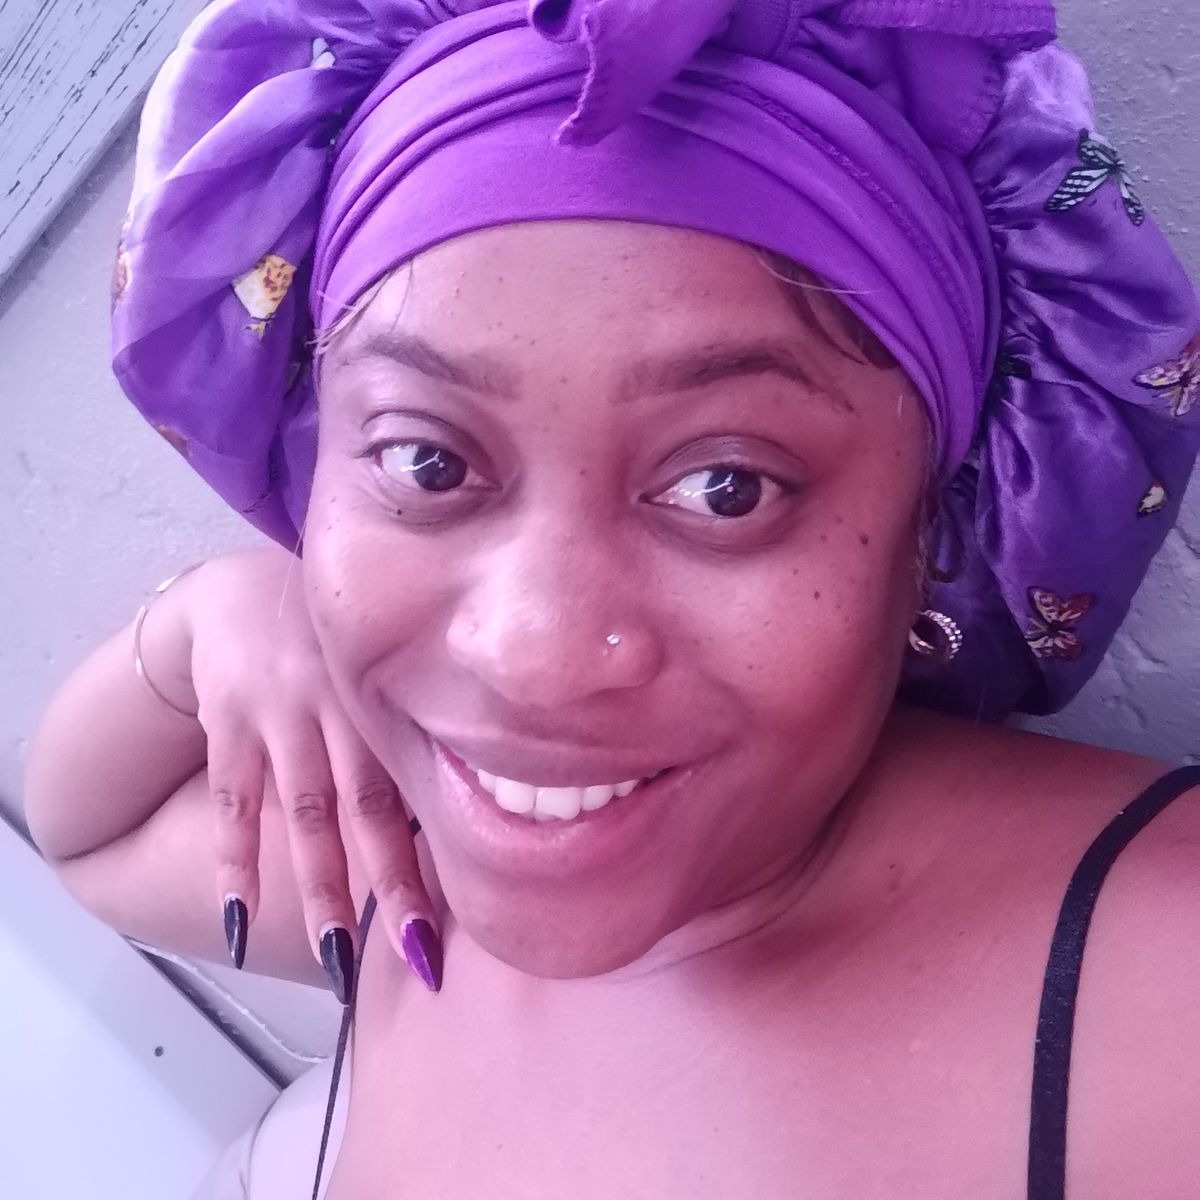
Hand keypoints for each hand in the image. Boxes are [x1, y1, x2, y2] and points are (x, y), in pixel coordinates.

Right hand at [184, 547, 440, 998]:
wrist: (241, 588)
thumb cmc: (331, 649)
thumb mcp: (377, 672)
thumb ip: (410, 730)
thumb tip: (468, 815)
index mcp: (392, 697)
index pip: (422, 785)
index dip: (439, 851)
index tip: (460, 914)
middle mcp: (345, 704)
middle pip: (371, 807)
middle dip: (392, 884)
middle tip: (415, 954)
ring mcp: (285, 711)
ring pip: (307, 812)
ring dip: (321, 886)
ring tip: (336, 956)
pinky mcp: (230, 717)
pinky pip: (234, 799)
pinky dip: (235, 860)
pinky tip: (240, 918)